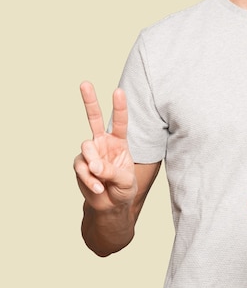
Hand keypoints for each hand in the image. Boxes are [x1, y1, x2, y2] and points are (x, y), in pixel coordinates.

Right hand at [74, 81, 136, 210]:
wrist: (110, 205)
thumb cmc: (123, 188)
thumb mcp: (126, 181)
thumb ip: (112, 171)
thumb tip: (93, 165)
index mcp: (119, 141)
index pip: (120, 121)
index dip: (119, 107)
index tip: (118, 91)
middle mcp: (103, 142)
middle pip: (94, 118)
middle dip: (90, 100)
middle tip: (85, 83)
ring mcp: (90, 152)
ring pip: (86, 148)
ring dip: (94, 165)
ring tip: (102, 179)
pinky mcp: (80, 164)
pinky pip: (81, 167)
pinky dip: (89, 179)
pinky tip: (97, 188)